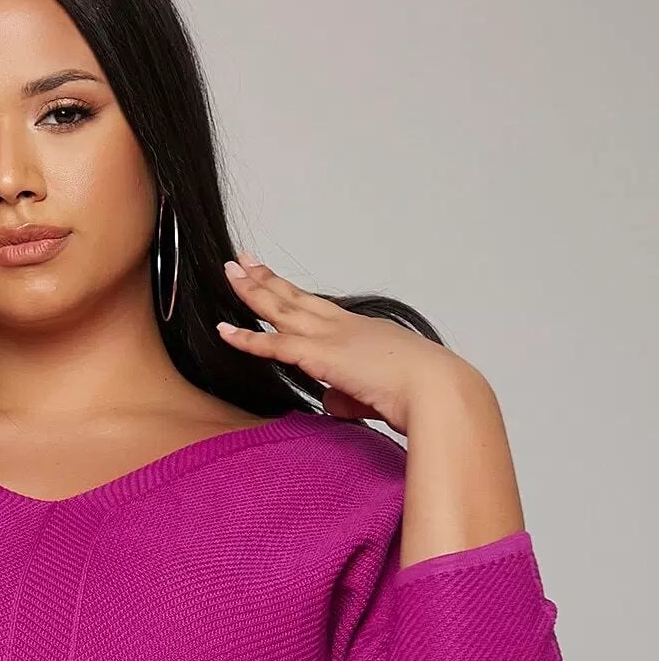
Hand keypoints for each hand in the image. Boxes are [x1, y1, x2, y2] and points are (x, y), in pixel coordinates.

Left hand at [217, 250, 479, 434]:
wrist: (436, 390)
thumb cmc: (419, 395)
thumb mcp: (378, 393)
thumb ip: (348, 394)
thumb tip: (330, 400)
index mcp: (360, 331)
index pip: (317, 308)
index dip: (293, 294)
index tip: (277, 281)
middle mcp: (344, 326)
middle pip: (296, 297)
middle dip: (267, 277)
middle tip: (243, 260)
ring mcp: (332, 336)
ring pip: (282, 308)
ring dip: (252, 291)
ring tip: (229, 272)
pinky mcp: (321, 355)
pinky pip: (275, 344)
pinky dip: (247, 338)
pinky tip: (225, 331)